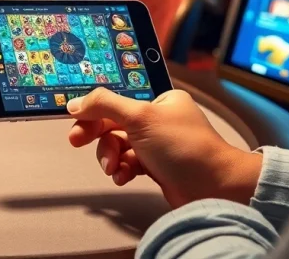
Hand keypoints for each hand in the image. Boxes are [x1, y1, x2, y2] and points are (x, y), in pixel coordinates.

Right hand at [66, 88, 261, 207]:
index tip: (75, 120)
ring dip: (110, 157)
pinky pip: (128, 163)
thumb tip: (73, 103)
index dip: (95, 109)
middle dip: (100, 137)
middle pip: (114, 123)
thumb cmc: (182, 146)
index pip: (118, 99)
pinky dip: (122, 170)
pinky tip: (123, 177)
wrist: (215, 189)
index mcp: (159, 100)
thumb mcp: (140, 117)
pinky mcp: (156, 167)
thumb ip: (104, 105)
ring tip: (113, 169)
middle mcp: (158, 119)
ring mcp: (157, 145)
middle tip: (75, 141)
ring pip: (119, 146)